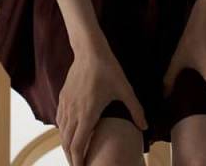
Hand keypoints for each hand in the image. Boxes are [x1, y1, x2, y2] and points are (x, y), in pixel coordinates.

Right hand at [57, 42, 147, 165]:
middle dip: (71, 158)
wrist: (89, 50)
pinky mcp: (63, 96)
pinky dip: (63, 131)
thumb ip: (135, 109)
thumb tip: (146, 127)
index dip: (78, 161)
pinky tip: (68, 133)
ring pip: (62, 132)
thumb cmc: (108, 69)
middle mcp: (73, 112)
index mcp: (87, 114)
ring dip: (66, 145)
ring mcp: (66, 104)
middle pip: (67, 142)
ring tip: (73, 155)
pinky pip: (59, 120)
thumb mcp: (125, 89)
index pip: (78, 145)